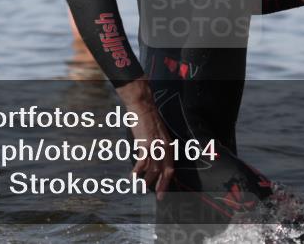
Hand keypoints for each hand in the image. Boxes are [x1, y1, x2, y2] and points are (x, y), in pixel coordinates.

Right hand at [116, 79, 173, 199]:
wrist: (143, 106)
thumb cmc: (148, 120)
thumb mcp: (158, 135)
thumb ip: (158, 147)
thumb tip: (154, 161)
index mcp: (169, 146)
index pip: (171, 168)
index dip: (167, 181)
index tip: (163, 190)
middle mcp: (165, 148)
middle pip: (165, 171)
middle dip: (161, 186)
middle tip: (158, 197)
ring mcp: (155, 146)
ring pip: (153, 169)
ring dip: (147, 180)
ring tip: (141, 188)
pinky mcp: (145, 144)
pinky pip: (142, 162)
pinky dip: (137, 172)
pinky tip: (132, 177)